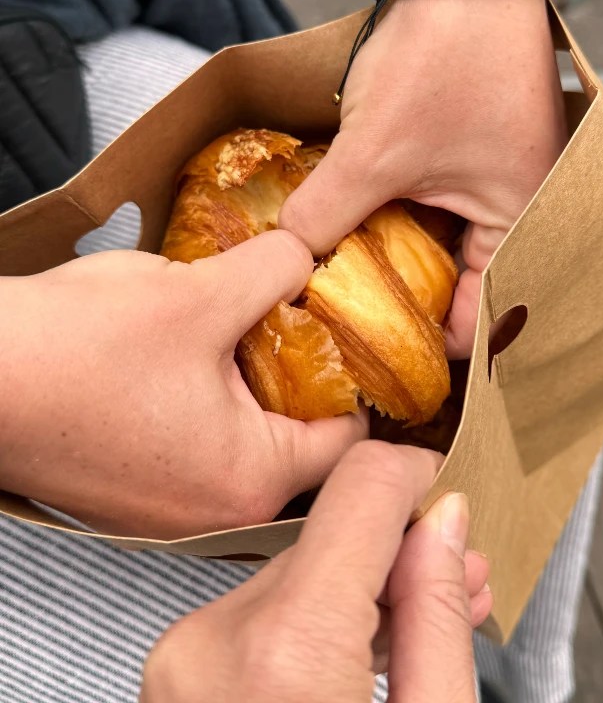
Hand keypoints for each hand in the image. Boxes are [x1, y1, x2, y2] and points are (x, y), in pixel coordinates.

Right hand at [0, 231, 365, 536]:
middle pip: (298, 443)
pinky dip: (208, 404)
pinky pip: (198, 446)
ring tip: (245, 329)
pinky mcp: (131, 490)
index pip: (348, 441)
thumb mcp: (201, 293)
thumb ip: (276, 270)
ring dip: (252, 388)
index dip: (362, 381)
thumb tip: (308, 255)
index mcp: (250, 479)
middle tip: (305, 323)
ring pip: (246, 442)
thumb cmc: (76, 350)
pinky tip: (191, 354)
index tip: (361, 340)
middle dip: (304, 379)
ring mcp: (167, 509)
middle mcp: (213, 511)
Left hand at [141, 441, 491, 702]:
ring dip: (358, 589)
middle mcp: (215, 641)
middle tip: (455, 581)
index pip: (362, 487)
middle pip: (331, 535)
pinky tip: (357, 647)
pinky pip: (260, 613)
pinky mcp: (175, 671)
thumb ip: (438, 622)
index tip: (449, 498)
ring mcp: (184, 658)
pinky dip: (312, 623)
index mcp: (285, 652)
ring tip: (416, 623)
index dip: (418, 478)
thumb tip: (442, 526)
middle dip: (398, 551)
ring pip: (297, 573)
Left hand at [280, 0, 566, 357]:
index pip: (474, 320)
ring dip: (389, 252)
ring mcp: (490, 177)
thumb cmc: (443, 60)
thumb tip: (283, 259)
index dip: (422, 345)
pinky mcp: (464, 148)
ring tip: (334, 271)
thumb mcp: (376, 153)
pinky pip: (428, 201)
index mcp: (520, 225)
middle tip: (338, 321)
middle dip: (398, 300)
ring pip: (436, 241)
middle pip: (454, 284)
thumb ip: (326, 214)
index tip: (364, 357)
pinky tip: (347, 217)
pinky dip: (392, 212)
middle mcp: (515, 209)